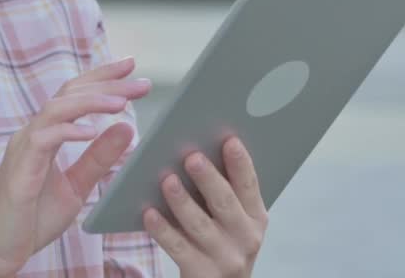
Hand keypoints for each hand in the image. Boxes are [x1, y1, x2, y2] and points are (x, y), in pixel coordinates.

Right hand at [0, 56, 151, 276]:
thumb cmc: (32, 218)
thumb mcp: (77, 186)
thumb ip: (99, 158)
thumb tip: (127, 127)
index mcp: (45, 134)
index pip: (75, 95)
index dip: (102, 77)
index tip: (132, 67)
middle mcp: (33, 133)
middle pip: (69, 93)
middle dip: (107, 83)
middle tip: (141, 82)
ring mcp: (24, 147)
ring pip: (57, 108)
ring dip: (92, 102)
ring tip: (122, 103)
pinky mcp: (20, 167)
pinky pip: (44, 138)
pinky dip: (69, 131)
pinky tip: (93, 131)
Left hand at [142, 137, 267, 277]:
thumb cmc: (223, 240)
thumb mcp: (234, 219)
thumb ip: (225, 190)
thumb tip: (198, 150)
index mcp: (256, 216)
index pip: (249, 185)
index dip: (240, 162)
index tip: (229, 140)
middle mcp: (246, 237)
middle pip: (224, 202)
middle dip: (208, 178)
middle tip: (191, 156)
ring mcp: (225, 257)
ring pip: (200, 224)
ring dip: (182, 201)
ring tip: (167, 180)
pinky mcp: (202, 272)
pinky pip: (178, 247)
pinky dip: (163, 230)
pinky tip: (149, 213)